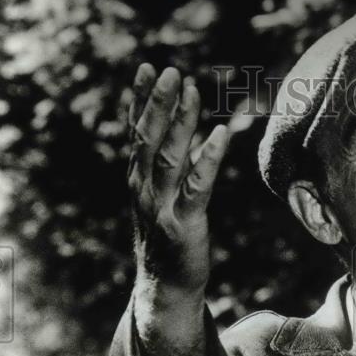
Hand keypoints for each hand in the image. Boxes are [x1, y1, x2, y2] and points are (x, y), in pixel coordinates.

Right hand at [127, 64, 227, 294]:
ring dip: (181, 121)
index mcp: (137, 180)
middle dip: (158, 102)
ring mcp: (161, 206)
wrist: (166, 287)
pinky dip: (207, 159)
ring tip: (192, 91)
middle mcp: (143, 189)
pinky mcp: (184, 224)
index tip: (148, 68)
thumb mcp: (163, 197)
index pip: (136, 132)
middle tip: (171, 71)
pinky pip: (196, 187)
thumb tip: (183, 134)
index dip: (140, 100)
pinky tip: (219, 135)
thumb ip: (169, 167)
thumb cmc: (168, 238)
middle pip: (148, 138)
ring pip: (168, 156)